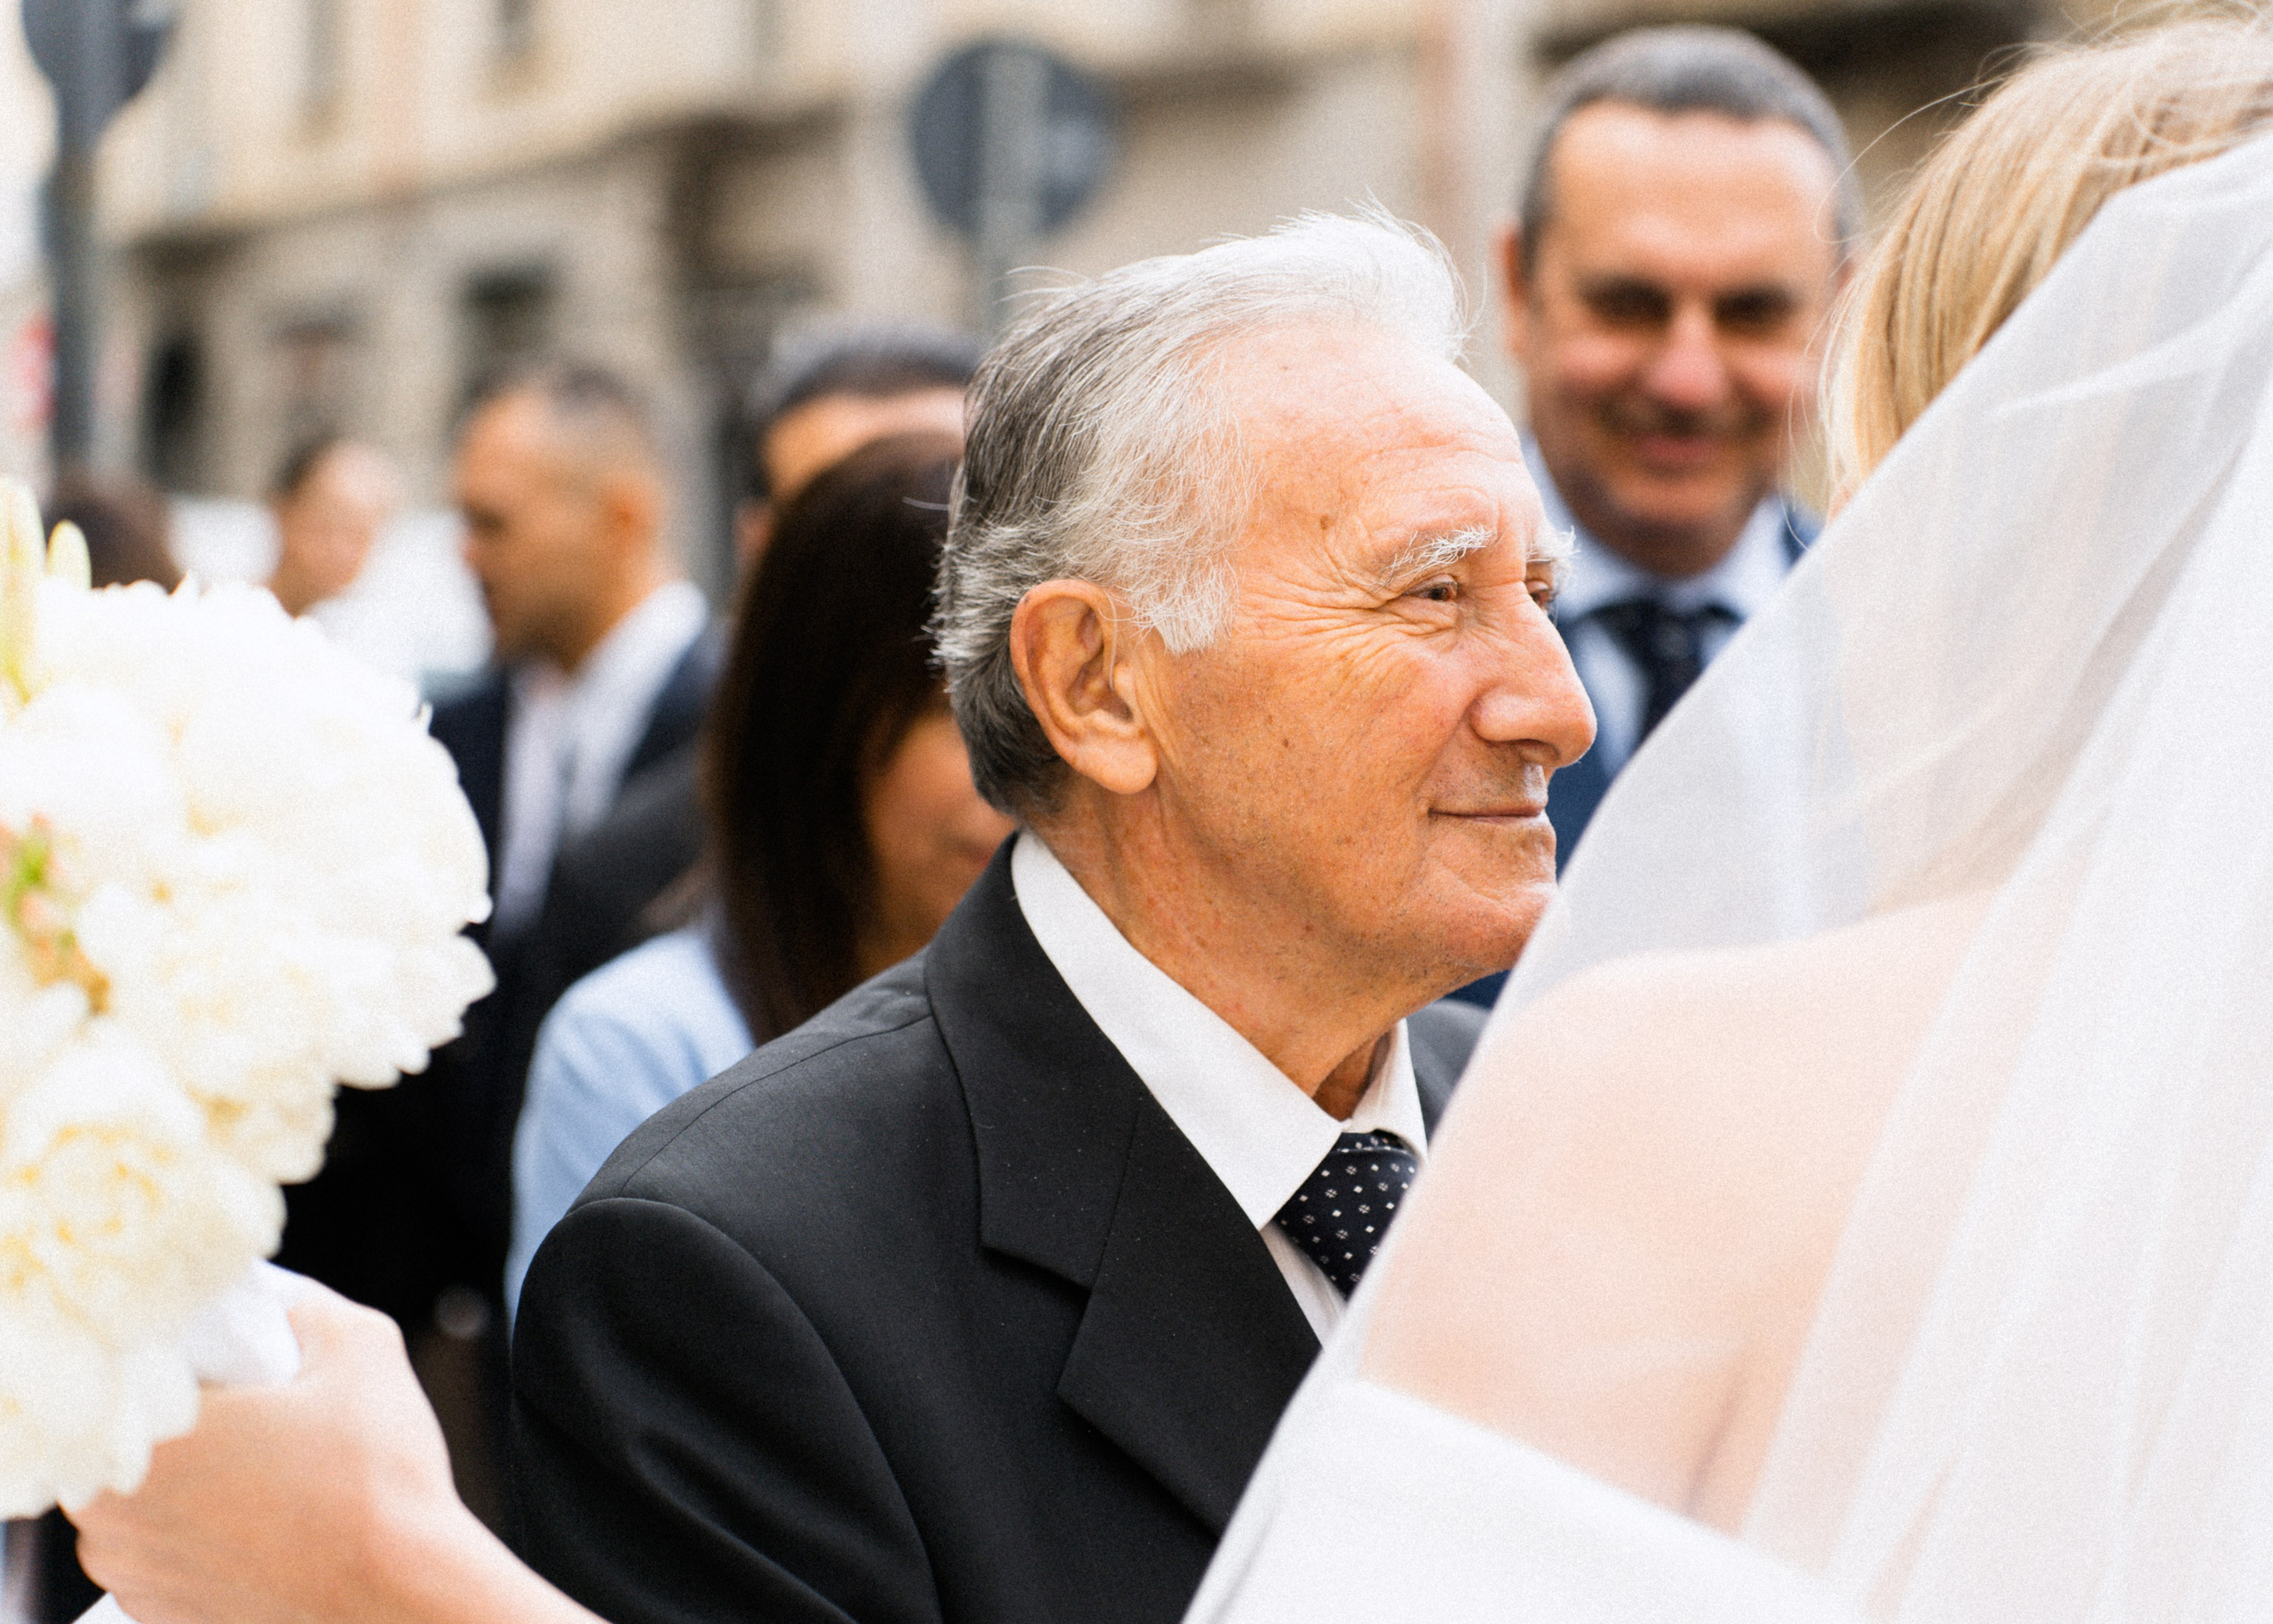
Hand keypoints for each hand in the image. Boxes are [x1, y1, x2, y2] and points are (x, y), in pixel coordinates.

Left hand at [68, 1284, 481, 1623]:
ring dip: (191, 1475)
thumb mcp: (361, 1346)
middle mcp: (110, 1517)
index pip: (131, 1368)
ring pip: (142, 1493)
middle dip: (185, 1415)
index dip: (184, 1355)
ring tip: (273, 1468)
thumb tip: (284, 1303)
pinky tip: (267, 1516)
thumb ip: (307, 1306)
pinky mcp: (160, 1613)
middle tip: (259, 1408)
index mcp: (142, 1439)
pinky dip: (201, 1529)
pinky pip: (162, 1547)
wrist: (399, 1599)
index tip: (234, 1358)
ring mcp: (131, 1574)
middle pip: (131, 1432)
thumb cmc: (378, 1484)